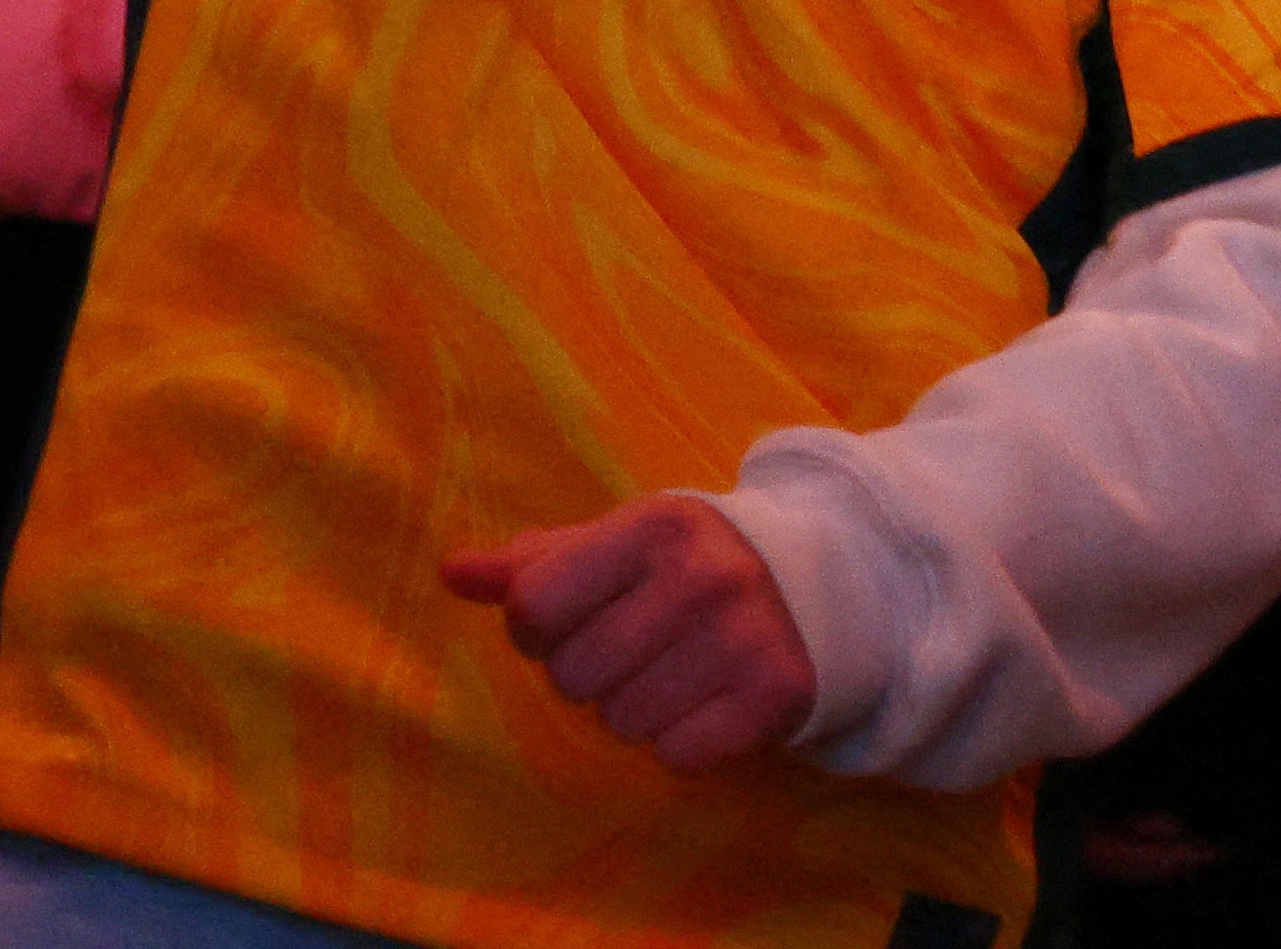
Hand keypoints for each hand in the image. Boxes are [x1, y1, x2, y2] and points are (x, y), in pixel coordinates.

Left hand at [442, 495, 813, 773]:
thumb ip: (536, 563)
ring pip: (621, 722)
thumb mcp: (621, 545)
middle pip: (572, 676)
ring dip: (638, 709)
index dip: (540, 627)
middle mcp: (703, 576)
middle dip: (592, 673)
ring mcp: (744, 637)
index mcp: (657, 526)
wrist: (828, 581)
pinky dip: (685, 740)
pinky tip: (711, 700)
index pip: (533, 606)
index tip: (581, 617)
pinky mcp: (777, 694)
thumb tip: (452, 573)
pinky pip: (677, 755)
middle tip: (639, 647)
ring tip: (678, 672)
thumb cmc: (692, 564)